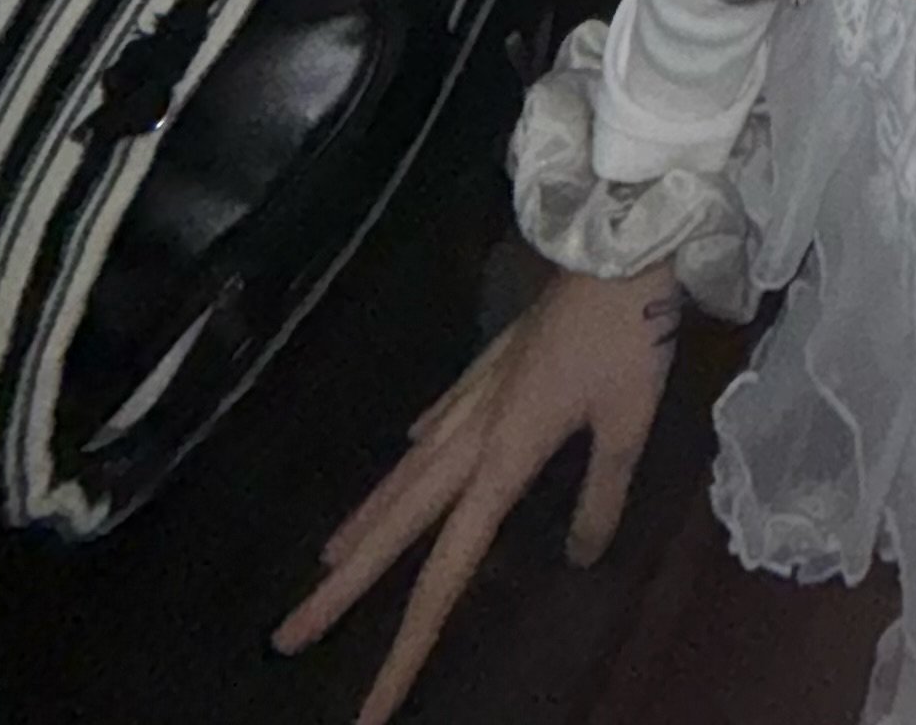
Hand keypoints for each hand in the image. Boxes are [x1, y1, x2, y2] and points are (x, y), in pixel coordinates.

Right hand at [271, 259, 686, 722]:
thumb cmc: (629, 330)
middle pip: (397, 526)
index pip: (444, 570)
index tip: (368, 704)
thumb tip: (579, 558)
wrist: (619, 237)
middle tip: (286, 635)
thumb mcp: (629, 420)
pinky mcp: (492, 363)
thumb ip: (601, 493)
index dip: (407, 643)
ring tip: (326, 564)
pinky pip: (439, 422)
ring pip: (405, 474)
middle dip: (342, 587)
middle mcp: (473, 432)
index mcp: (502, 456)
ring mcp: (476, 393)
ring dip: (364, 523)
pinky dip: (413, 453)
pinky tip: (407, 452)